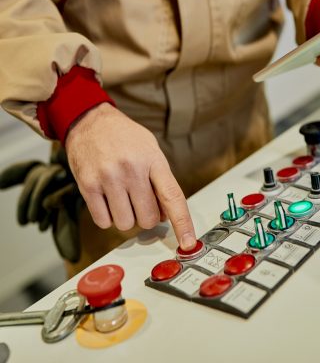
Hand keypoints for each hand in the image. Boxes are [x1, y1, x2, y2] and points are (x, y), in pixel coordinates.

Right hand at [65, 102, 196, 249]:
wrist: (90, 121)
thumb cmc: (125, 137)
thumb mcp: (151, 150)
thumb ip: (161, 181)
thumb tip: (165, 215)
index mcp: (153, 160)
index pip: (172, 197)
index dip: (182, 223)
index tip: (187, 242)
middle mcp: (131, 169)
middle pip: (148, 218)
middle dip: (147, 217)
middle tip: (140, 201)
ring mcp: (108, 178)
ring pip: (125, 223)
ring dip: (127, 217)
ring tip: (122, 197)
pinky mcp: (87, 185)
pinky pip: (103, 221)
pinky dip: (108, 217)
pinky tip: (108, 199)